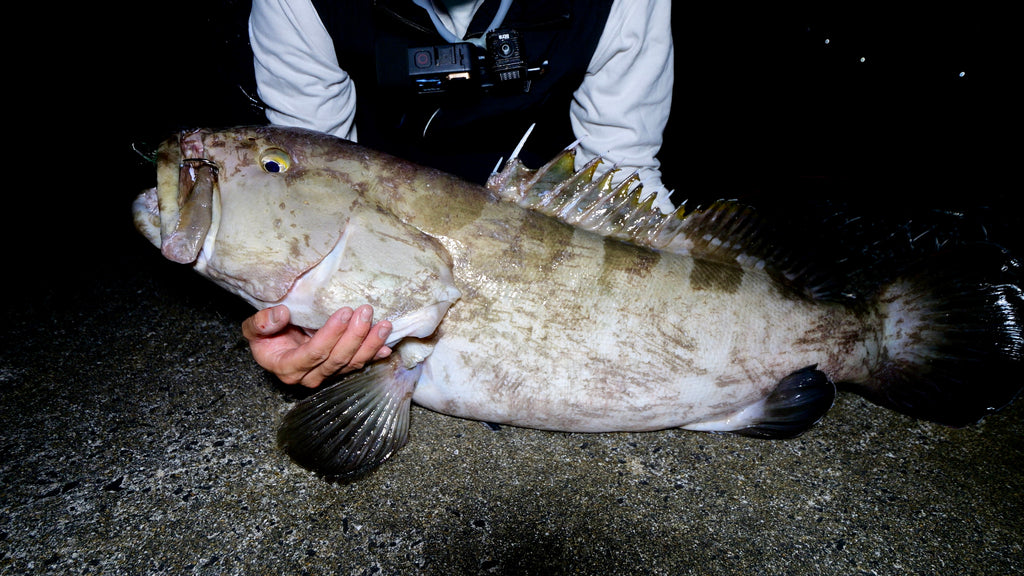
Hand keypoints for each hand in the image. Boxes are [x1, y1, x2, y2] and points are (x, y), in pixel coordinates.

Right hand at [241, 304, 392, 387]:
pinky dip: (374, 355)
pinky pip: (358, 365)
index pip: (312, 353)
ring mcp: (325, 375)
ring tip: (383, 325)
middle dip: (354, 335)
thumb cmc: (265, 334)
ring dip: (370, 344)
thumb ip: (260, 323)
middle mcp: (307, 376)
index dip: (330, 335)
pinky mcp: (338, 371)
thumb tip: (281, 314)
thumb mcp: (253, 328)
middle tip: (366, 312)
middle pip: (336, 359)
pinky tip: (386, 346)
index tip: (344, 312)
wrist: (274, 343)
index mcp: (286, 366)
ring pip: (351, 364)